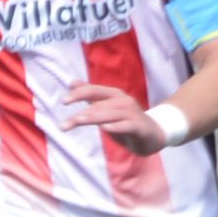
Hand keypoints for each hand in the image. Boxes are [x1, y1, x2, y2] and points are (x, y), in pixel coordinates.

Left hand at [58, 81, 175, 153]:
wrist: (153, 134)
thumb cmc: (126, 121)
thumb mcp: (106, 108)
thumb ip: (91, 96)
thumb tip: (72, 82)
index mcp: (114, 95)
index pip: (93, 91)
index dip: (79, 94)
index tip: (64, 101)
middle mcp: (123, 101)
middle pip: (99, 104)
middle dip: (81, 114)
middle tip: (64, 124)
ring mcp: (132, 113)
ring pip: (110, 114)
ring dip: (93, 118)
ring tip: (78, 122)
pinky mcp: (139, 127)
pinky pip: (126, 126)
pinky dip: (116, 127)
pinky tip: (104, 129)